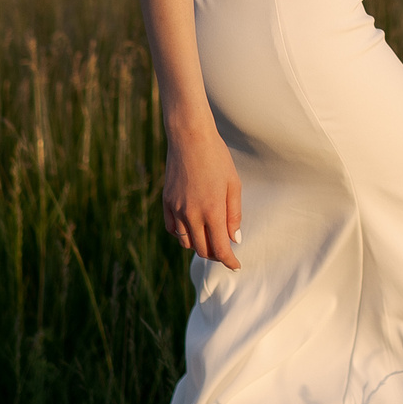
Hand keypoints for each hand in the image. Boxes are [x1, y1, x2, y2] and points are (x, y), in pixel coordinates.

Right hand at [162, 121, 242, 268]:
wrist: (189, 138)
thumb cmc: (217, 159)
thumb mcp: (233, 185)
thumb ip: (234, 215)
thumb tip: (234, 239)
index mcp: (212, 211)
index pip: (220, 249)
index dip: (229, 261)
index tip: (236, 265)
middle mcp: (192, 214)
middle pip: (202, 249)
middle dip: (215, 254)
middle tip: (225, 250)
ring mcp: (177, 209)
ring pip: (186, 242)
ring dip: (199, 245)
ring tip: (210, 239)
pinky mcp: (166, 202)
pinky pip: (173, 229)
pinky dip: (183, 234)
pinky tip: (192, 228)